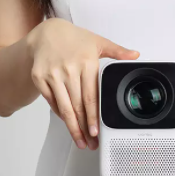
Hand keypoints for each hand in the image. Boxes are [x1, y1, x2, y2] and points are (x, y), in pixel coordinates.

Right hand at [27, 17, 138, 149]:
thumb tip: (135, 55)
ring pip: (64, 107)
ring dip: (72, 127)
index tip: (95, 131)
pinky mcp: (39, 78)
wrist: (47, 32)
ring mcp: (52, 74)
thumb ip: (117, 51)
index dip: (93, 117)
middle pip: (77, 106)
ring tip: (79, 140)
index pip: (91, 97)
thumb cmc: (74, 39)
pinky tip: (68, 123)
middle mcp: (68, 69)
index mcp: (86, 62)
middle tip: (90, 143)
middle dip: (84, 128)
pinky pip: (51, 101)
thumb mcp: (98, 41)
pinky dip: (60, 114)